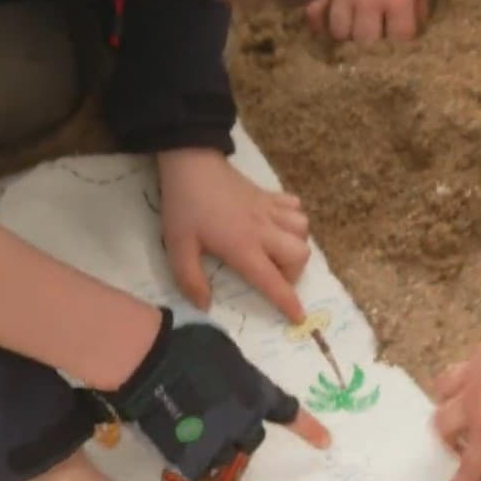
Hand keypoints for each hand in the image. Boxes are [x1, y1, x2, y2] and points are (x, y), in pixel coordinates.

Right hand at [100, 309, 332, 480]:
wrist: (147, 361)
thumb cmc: (184, 342)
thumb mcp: (223, 348)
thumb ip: (236, 370)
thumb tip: (233, 375)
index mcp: (256, 393)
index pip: (289, 413)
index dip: (309, 430)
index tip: (326, 442)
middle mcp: (243, 422)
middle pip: (252, 439)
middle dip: (240, 430)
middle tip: (217, 416)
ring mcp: (216, 442)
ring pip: (225, 456)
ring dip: (216, 447)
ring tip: (193, 427)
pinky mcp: (188, 457)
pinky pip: (199, 467)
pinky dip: (192, 457)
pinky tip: (180, 441)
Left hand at [156, 148, 309, 322]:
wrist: (190, 162)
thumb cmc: (184, 207)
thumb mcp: (177, 247)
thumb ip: (190, 280)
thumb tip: (205, 306)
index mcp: (243, 247)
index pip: (272, 281)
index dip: (288, 302)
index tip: (299, 318)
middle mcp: (264, 230)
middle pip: (301, 254)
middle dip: (293, 272)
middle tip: (273, 274)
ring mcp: (269, 209)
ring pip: (303, 229)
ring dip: (295, 243)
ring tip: (276, 250)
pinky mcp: (268, 194)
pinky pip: (295, 206)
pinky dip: (293, 218)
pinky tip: (276, 223)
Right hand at [306, 0, 428, 42]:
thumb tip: (417, 19)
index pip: (403, 36)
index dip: (401, 31)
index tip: (399, 22)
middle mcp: (370, 3)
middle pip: (368, 39)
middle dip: (371, 32)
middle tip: (370, 19)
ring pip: (340, 32)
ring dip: (346, 28)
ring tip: (347, 17)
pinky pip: (313, 17)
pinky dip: (319, 20)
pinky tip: (325, 14)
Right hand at [433, 263, 480, 480]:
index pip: (469, 467)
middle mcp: (473, 405)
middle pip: (442, 427)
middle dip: (445, 442)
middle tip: (459, 447)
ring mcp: (473, 376)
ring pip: (441, 393)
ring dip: (445, 407)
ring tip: (460, 411)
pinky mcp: (480, 354)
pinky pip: (460, 369)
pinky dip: (462, 381)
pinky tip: (480, 381)